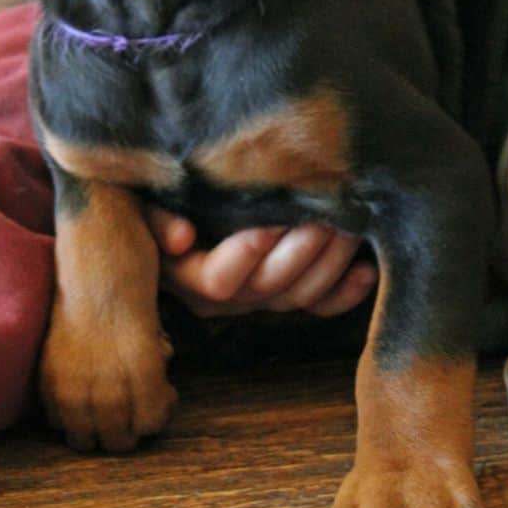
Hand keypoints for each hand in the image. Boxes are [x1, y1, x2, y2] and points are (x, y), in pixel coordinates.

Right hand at [145, 207, 376, 317]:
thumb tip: (181, 237)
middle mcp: (224, 297)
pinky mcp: (281, 297)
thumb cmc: (154, 202)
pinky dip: (344, 292)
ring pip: (299, 295)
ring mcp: (256, 299)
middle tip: (329, 212)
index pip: (219, 279)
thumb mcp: (140, 206)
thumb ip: (155, 220)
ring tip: (351, 224)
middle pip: (269, 286)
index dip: (246, 255)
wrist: (171, 211)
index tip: (271, 222)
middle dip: (304, 249)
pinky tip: (367, 269)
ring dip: (330, 263)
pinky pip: (316, 306)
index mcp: (186, 275)